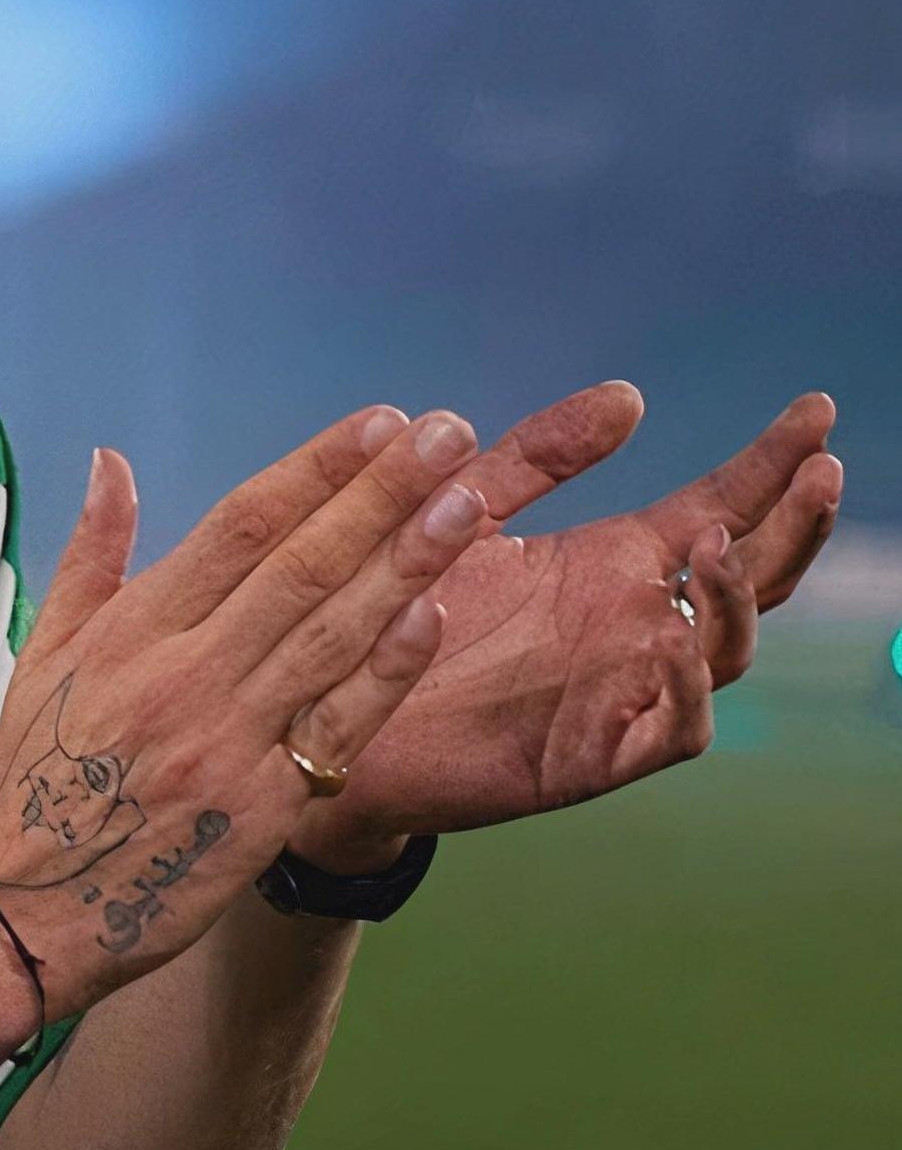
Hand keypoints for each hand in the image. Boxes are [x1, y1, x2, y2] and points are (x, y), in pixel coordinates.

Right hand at [0, 405, 488, 1020]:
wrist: (22, 911)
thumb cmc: (32, 777)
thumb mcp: (44, 655)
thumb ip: (91, 555)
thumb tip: (111, 460)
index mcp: (131, 630)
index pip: (238, 527)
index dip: (314, 470)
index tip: (378, 423)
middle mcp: (184, 675)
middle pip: (299, 567)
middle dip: (381, 494)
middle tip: (448, 435)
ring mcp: (228, 741)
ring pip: (331, 636)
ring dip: (404, 564)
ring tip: (466, 502)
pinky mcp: (264, 807)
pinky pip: (337, 728)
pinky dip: (387, 670)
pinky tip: (435, 614)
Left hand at [283, 386, 840, 857]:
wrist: (332, 713)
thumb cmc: (399, 612)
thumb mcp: (465, 513)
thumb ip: (541, 456)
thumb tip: (629, 395)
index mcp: (612, 565)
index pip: (719, 506)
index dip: (769, 463)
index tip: (815, 407)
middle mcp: (633, 624)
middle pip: (750, 575)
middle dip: (792, 524)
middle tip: (817, 470)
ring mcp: (623, 690)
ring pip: (725, 649)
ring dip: (736, 597)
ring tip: (715, 542)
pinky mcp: (594, 754)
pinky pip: (677, 726)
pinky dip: (690, 687)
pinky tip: (675, 638)